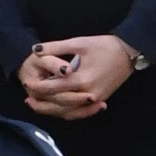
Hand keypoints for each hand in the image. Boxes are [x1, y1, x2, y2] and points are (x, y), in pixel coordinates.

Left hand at [18, 36, 133, 120]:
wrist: (130, 52)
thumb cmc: (104, 45)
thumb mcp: (78, 42)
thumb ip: (55, 47)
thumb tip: (35, 49)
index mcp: (80, 79)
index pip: (52, 88)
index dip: (37, 87)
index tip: (25, 83)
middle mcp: (87, 94)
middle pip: (58, 104)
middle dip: (41, 101)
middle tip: (27, 97)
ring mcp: (95, 100)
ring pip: (68, 112)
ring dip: (51, 111)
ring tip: (36, 105)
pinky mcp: (100, 100)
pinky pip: (80, 112)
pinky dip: (67, 113)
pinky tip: (56, 108)